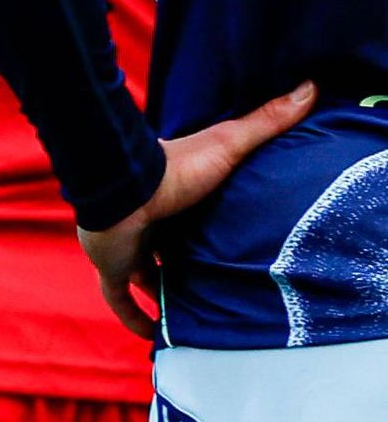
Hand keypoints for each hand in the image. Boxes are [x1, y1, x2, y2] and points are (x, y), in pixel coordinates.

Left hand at [83, 81, 319, 332]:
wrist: (126, 188)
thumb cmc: (175, 167)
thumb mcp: (229, 143)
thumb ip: (266, 121)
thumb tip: (310, 87)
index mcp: (170, 196)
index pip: (186, 214)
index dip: (202, 225)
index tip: (224, 237)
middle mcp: (147, 223)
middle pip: (165, 247)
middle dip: (181, 263)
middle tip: (212, 283)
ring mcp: (126, 246)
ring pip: (143, 274)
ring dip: (161, 291)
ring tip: (191, 312)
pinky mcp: (112, 267)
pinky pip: (119, 299)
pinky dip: (133, 317)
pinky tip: (153, 334)